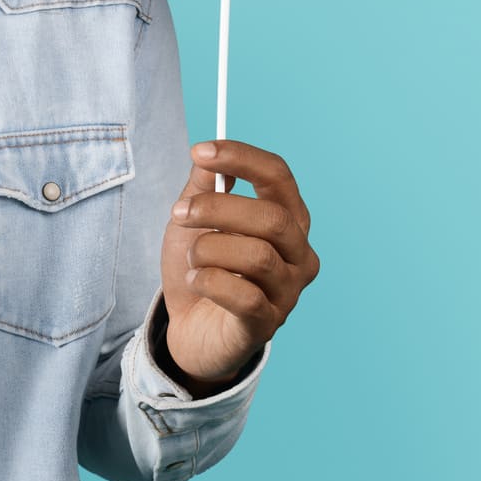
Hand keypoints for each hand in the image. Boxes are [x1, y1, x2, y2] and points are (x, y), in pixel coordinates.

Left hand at [159, 138, 319, 388]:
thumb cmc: (201, 267)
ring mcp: (288, 292)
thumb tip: (206, 158)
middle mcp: (299, 254)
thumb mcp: (194, 222)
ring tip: (193, 259)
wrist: (190, 328)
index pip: (279, 177)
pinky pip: (243, 295)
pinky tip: (197, 282)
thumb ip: (202, 187)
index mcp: (287, 219)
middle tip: (180, 214)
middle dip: (218, 208)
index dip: (241, 158)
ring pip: (257, 255)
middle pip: (271, 216)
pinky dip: (209, 281)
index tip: (199, 151)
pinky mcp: (267, 324)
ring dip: (209, 249)